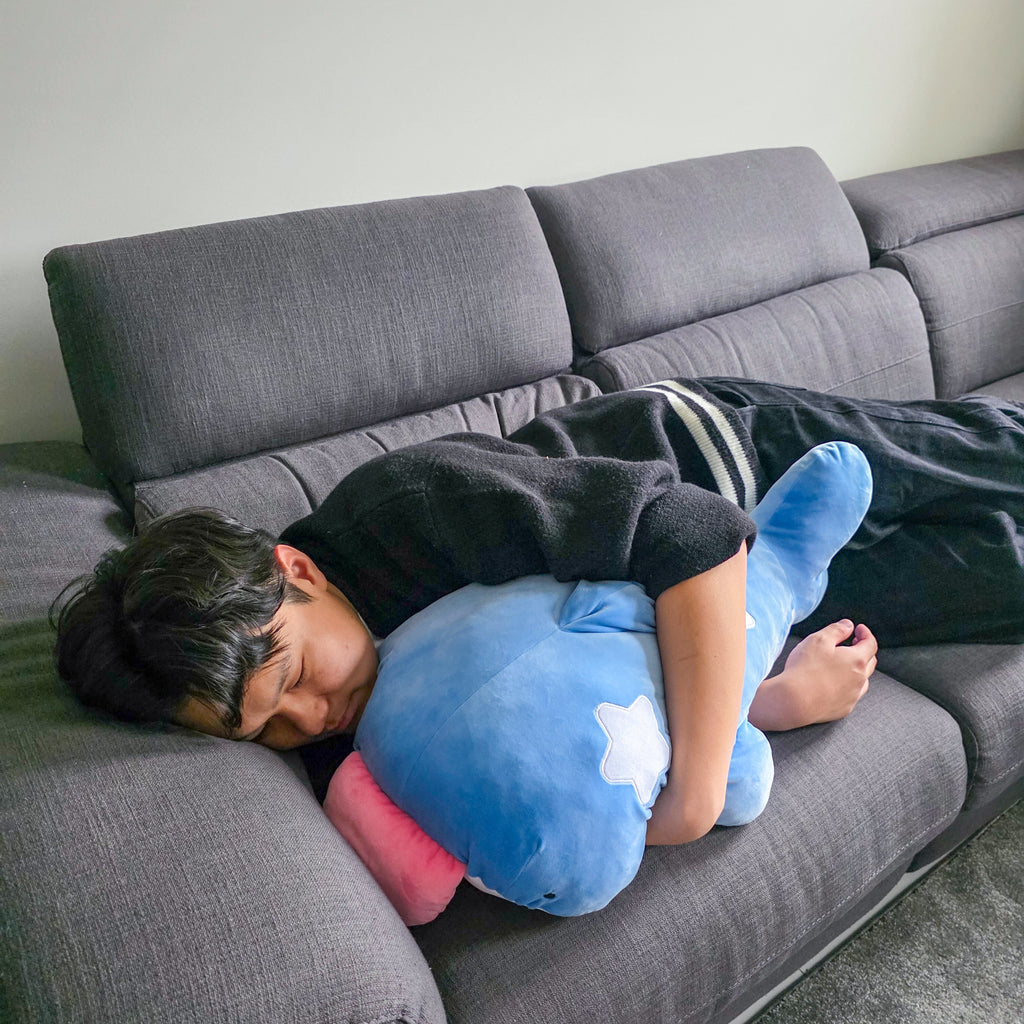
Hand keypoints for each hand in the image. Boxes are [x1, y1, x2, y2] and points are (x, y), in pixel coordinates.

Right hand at [747, 620, 876, 731]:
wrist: (793, 701)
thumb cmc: (805, 669)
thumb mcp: (818, 640)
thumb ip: (836, 630)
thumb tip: (848, 625)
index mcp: (857, 660)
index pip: (870, 644)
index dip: (865, 633)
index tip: (858, 629)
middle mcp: (860, 680)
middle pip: (870, 662)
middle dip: (863, 650)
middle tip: (852, 643)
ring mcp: (853, 696)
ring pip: (862, 680)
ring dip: (857, 670)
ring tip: (843, 664)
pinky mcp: (844, 709)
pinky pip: (852, 695)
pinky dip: (848, 686)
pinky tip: (835, 683)